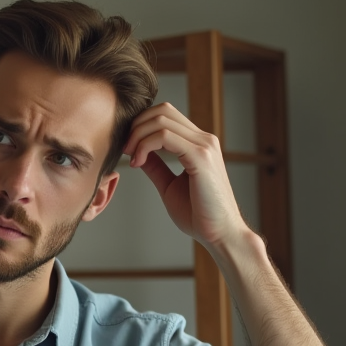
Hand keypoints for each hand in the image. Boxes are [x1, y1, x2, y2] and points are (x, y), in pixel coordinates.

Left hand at [122, 102, 248, 249]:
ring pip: (161, 119)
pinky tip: (139, 162)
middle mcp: (204, 139)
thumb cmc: (199, 215)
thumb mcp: (170, 185)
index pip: (166, 115)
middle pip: (162, 110)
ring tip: (132, 157)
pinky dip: (145, 145)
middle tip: (125, 149)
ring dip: (138, 135)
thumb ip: (156, 167)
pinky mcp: (201, 156)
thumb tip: (139, 153)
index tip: (128, 148)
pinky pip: (165, 136)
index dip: (141, 125)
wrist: (220, 234)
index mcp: (198, 144)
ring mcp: (204, 145)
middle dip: (136, 125)